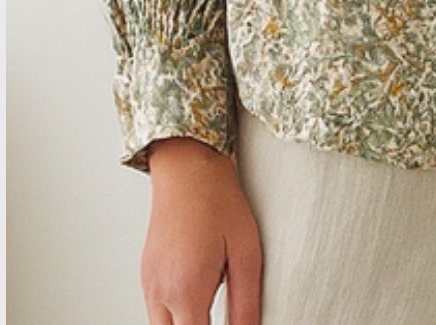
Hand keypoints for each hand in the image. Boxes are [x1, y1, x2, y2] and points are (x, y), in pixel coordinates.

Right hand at [140, 137, 262, 324]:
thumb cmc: (219, 203)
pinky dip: (178, 312)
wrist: (188, 169)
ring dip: (188, 324)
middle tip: (221, 315)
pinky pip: (158, 312)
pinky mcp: (146, 275)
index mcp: (186, 290)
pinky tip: (201, 288)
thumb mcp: (247, 252)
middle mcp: (160, 293)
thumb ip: (246, 302)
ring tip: (214, 297)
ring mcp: (148, 285)